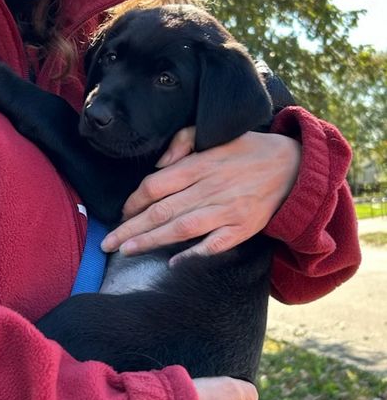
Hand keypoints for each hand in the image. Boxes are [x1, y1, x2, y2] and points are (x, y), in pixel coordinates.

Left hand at [101, 128, 300, 262]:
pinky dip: (194, 255)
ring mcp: (227, 211)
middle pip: (161, 210)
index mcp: (200, 165)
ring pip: (182, 228)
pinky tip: (173, 264)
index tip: (121, 213)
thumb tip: (159, 164)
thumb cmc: (246, 150)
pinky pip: (215, 245)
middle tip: (107, 243)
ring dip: (151, 241)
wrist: (292, 166)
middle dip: (131, 228)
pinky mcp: (243, 229)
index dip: (133, 201)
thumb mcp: (214, 135)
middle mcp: (210, 188)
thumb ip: (182, 142)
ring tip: (126, 252)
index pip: (156, 185)